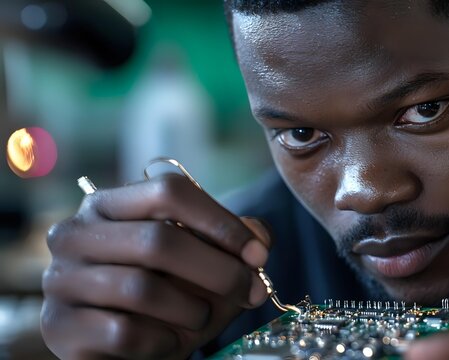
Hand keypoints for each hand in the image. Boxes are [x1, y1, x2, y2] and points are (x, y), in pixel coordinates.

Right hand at [41, 174, 271, 359]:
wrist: (125, 349)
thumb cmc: (168, 299)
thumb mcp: (205, 267)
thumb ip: (233, 244)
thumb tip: (259, 237)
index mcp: (110, 204)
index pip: (168, 192)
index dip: (220, 222)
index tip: (259, 254)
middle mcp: (75, 233)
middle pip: (159, 240)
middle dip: (219, 271)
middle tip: (252, 292)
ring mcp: (60, 279)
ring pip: (142, 288)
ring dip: (191, 310)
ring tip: (203, 319)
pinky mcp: (59, 326)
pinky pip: (124, 332)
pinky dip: (162, 341)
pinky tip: (169, 342)